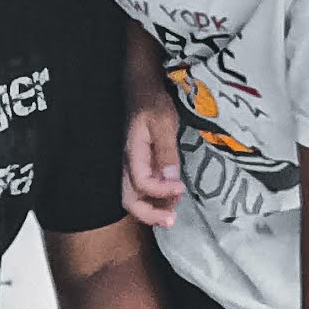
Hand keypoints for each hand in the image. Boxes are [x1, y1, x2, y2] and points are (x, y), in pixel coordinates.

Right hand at [123, 90, 184, 227]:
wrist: (142, 89)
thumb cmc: (152, 101)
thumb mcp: (164, 123)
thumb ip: (166, 152)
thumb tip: (171, 181)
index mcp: (132, 154)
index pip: (142, 183)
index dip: (161, 192)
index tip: (181, 189)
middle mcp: (127, 164)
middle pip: (130, 200)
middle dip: (150, 214)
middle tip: (171, 220)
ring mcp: (132, 165)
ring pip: (134, 197)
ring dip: (153, 208)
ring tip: (173, 209)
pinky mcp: (139, 164)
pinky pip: (141, 189)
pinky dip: (154, 198)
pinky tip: (169, 196)